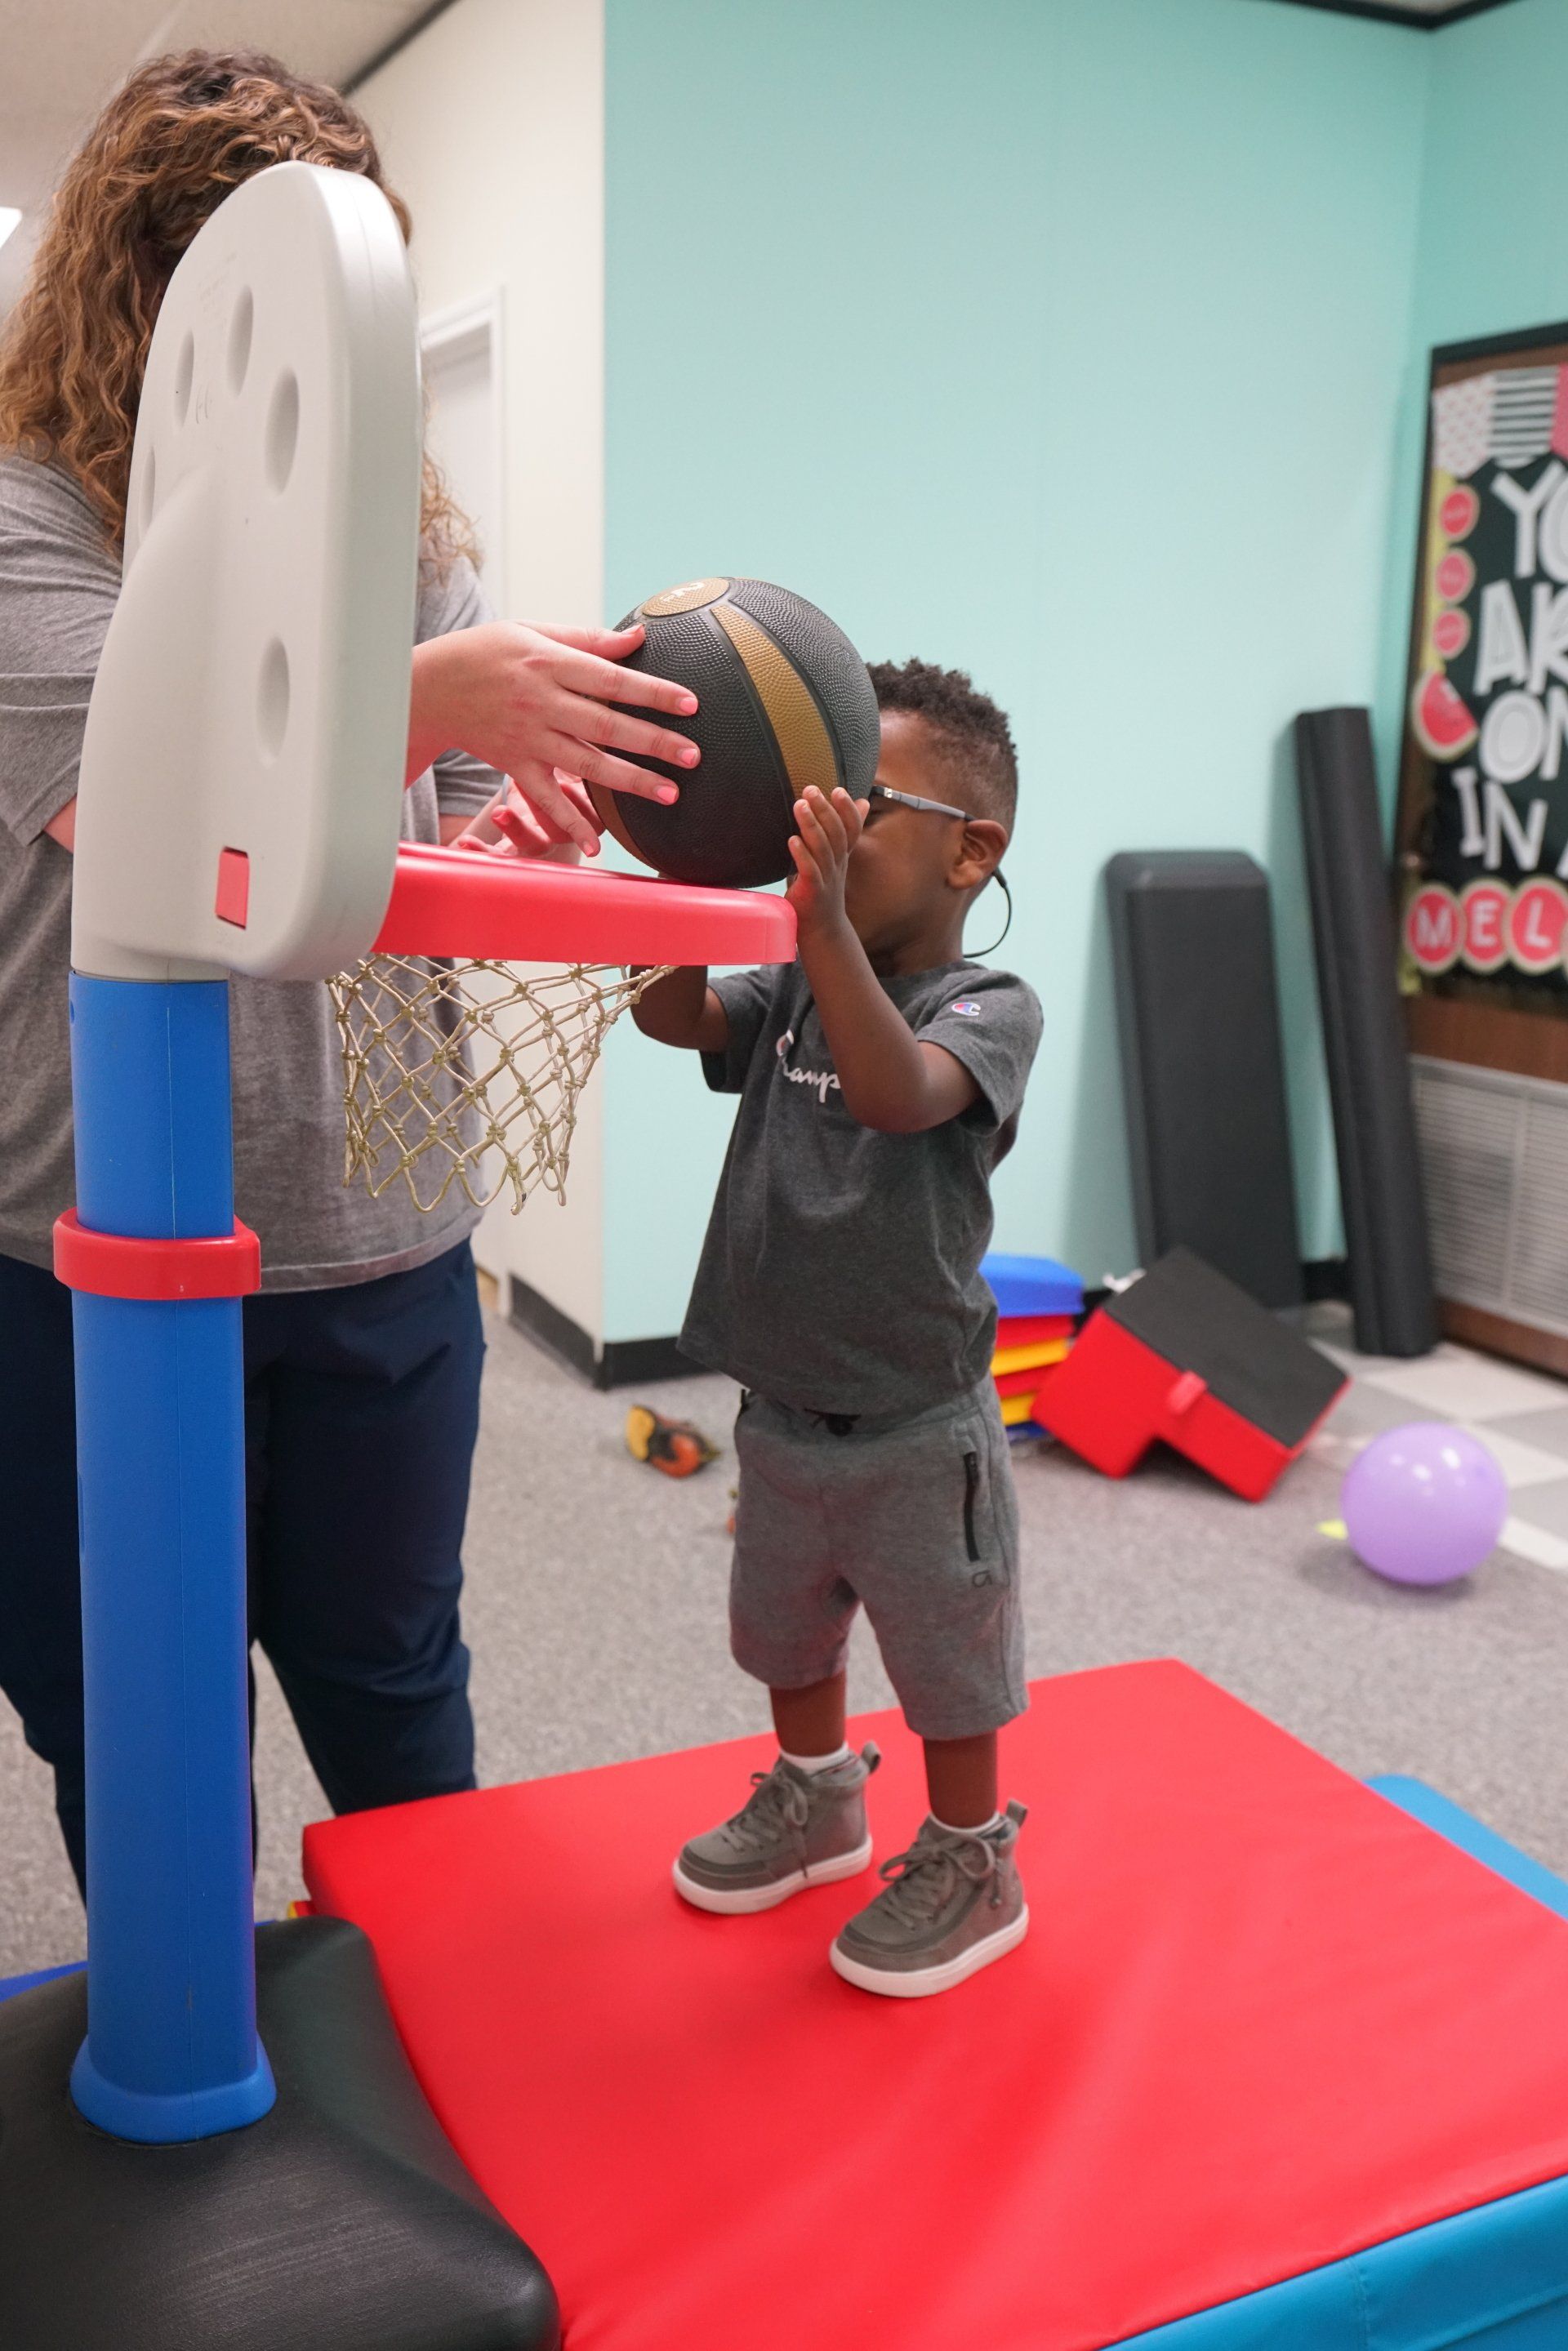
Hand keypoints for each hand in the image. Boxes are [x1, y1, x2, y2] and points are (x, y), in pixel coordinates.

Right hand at [408, 619, 698, 857]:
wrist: (433, 687)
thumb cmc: (489, 652)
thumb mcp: (534, 631)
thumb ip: (588, 639)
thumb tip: (638, 638)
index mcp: (549, 663)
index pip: (611, 680)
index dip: (652, 692)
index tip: (690, 704)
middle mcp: (541, 703)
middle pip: (606, 726)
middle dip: (653, 742)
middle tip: (693, 756)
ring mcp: (528, 738)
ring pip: (586, 764)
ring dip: (629, 781)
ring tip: (669, 794)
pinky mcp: (515, 765)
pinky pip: (546, 799)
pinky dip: (570, 822)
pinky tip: (597, 844)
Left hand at [787, 785, 865, 939]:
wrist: (822, 929)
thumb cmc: (824, 888)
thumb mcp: (836, 856)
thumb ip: (845, 830)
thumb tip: (863, 803)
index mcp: (842, 855)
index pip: (852, 829)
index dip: (847, 810)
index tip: (838, 790)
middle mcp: (837, 864)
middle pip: (836, 834)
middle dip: (825, 810)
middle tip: (811, 790)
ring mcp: (826, 878)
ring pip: (823, 849)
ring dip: (811, 825)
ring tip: (800, 805)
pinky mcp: (813, 892)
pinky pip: (809, 870)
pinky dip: (802, 854)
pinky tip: (792, 840)